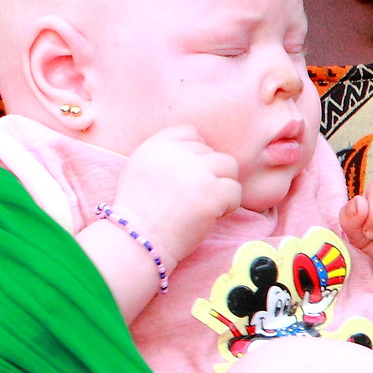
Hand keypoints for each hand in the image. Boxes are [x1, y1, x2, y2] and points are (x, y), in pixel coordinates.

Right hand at [111, 123, 241, 261]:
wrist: (137, 241)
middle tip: (196, 196)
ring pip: (229, 166)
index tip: (190, 174)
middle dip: (209, 173)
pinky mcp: (212, 193)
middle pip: (211, 151)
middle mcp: (177, 153)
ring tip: (207, 203)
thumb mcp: (139, 168)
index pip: (190, 132)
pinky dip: (229, 204)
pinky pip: (235, 190)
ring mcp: (197, 172)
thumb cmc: (139, 211)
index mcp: (157, 145)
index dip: (196, 153)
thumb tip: (198, 147)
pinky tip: (213, 215)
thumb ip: (165, 153)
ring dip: (222, 185)